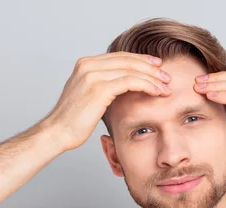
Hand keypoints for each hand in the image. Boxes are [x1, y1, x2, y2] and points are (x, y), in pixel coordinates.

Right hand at [42, 51, 172, 150]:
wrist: (58, 132)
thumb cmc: (73, 120)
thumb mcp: (87, 96)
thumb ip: (101, 85)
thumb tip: (120, 86)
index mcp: (85, 64)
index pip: (120, 57)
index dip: (141, 60)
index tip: (157, 67)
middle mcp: (88, 65)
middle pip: (128, 60)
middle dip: (151, 68)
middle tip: (167, 77)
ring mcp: (93, 75)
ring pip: (132, 70)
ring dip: (153, 78)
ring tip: (166, 87)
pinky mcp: (99, 88)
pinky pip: (130, 82)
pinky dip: (147, 86)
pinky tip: (157, 92)